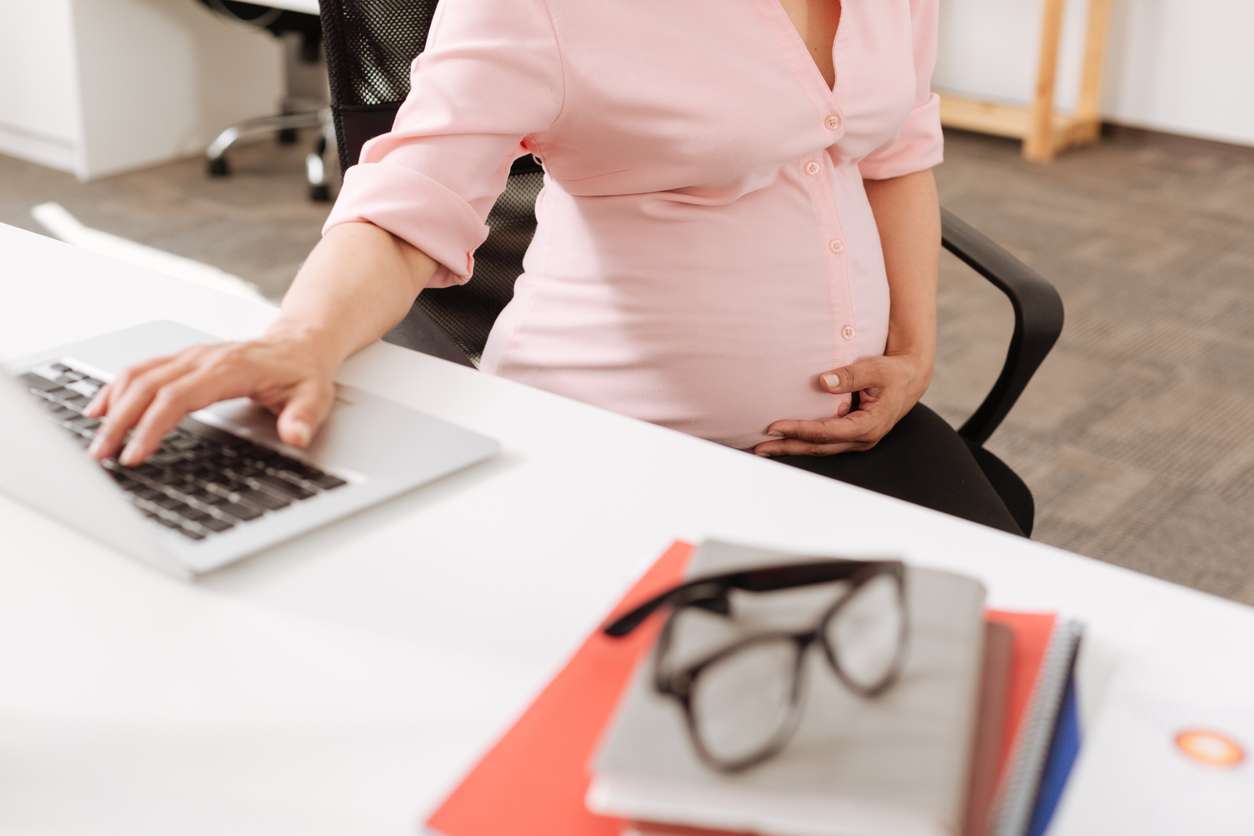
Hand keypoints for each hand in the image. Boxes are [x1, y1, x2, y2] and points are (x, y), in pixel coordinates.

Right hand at [85, 326, 339, 466]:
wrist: (301, 343)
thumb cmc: (304, 372)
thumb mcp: (315, 398)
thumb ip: (304, 418)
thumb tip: (295, 436)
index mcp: (230, 369)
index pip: (179, 397)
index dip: (153, 426)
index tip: (136, 454)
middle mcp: (204, 358)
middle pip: (148, 387)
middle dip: (121, 422)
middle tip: (102, 456)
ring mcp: (191, 356)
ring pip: (139, 375)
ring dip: (112, 405)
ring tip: (95, 439)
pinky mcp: (184, 358)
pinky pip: (142, 369)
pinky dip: (117, 389)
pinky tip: (102, 409)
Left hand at [753, 353, 930, 456]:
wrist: (909, 380)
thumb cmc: (892, 373)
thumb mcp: (874, 369)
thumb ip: (850, 375)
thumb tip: (822, 382)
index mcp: (868, 425)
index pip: (827, 432)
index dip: (800, 430)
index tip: (775, 426)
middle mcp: (861, 439)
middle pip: (818, 447)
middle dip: (787, 447)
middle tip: (759, 447)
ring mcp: (856, 441)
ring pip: (818, 449)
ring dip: (791, 448)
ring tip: (764, 448)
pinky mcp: (850, 436)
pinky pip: (822, 443)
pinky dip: (802, 442)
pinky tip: (784, 440)